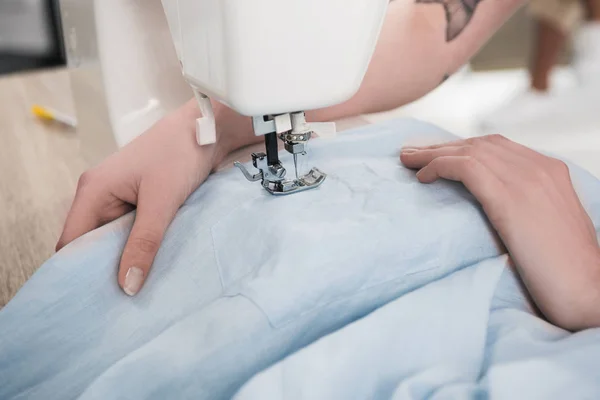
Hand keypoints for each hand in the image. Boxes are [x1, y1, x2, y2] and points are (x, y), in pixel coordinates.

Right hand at [56, 100, 251, 295]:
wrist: (210, 129)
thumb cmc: (180, 152)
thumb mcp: (162, 201)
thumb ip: (144, 243)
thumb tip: (127, 285)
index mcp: (94, 191)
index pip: (71, 242)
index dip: (78, 272)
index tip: (96, 300)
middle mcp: (101, 195)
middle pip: (92, 244)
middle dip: (105, 270)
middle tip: (123, 300)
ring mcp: (122, 198)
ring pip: (116, 239)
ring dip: (128, 258)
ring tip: (140, 286)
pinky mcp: (141, 201)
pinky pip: (134, 231)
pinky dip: (143, 246)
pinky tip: (155, 264)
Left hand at [400, 135, 599, 330]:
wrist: (590, 292)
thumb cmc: (566, 271)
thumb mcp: (547, 226)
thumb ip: (526, 207)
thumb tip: (493, 207)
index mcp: (550, 171)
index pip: (497, 147)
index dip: (462, 148)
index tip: (435, 155)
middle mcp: (539, 167)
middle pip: (480, 144)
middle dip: (442, 146)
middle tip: (411, 152)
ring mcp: (527, 180)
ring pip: (468, 151)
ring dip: (432, 154)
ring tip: (406, 161)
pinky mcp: (510, 198)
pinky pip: (465, 168)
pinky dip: (439, 167)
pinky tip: (422, 178)